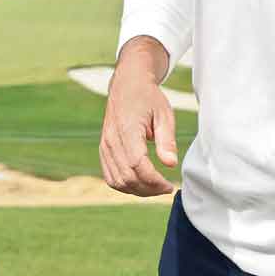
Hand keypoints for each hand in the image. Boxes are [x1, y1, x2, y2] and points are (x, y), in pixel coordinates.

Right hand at [99, 37, 178, 196]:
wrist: (127, 84)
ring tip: (155, 188)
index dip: (154, 181)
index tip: (169, 185)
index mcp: (128, 129)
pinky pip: (110, 176)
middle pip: (127, 177)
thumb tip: (171, 164)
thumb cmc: (149, 98)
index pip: (137, 165)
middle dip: (148, 189)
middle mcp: (112, 139)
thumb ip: (167, 140)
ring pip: (117, 181)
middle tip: (165, 188)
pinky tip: (141, 184)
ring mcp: (105, 145)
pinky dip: (124, 185)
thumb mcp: (164, 114)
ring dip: (137, 190)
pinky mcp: (103, 149)